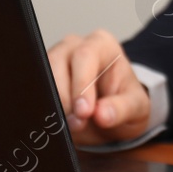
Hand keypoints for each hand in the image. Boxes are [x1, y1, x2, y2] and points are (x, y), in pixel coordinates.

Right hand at [46, 29, 151, 144]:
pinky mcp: (44, 77)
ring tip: (70, 126)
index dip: (81, 85)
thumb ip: (121, 109)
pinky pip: (36, 90)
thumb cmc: (124, 102)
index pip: (85, 56)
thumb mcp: (136, 108)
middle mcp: (75, 47)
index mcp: (102, 45)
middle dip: (65, 99)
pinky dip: (44, 108)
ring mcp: (55, 60)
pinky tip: (56, 122)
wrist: (113, 111)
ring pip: (42, 76)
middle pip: (57, 63)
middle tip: (77, 124)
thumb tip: (102, 114)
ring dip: (53, 105)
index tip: (84, 112)